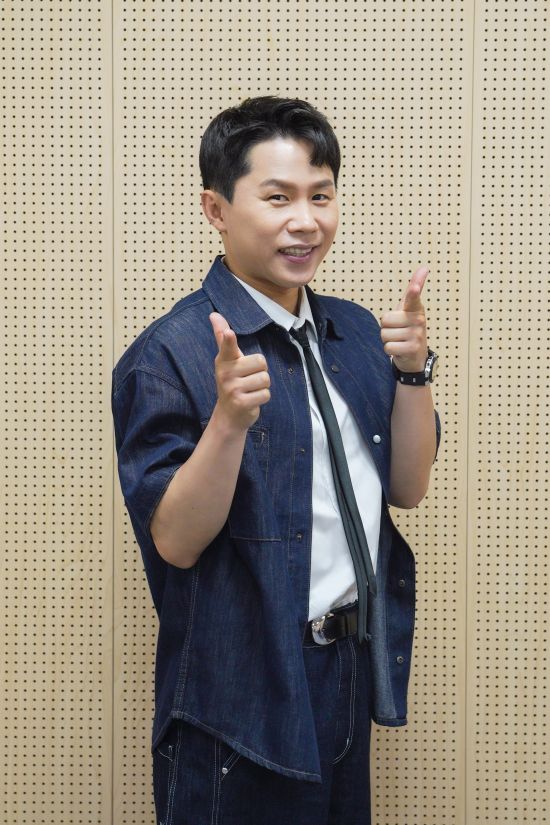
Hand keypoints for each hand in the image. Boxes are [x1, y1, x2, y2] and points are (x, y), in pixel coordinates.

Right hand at [209, 312, 270, 430]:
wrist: (228, 415)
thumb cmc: (231, 382)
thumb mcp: (227, 360)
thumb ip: (223, 338)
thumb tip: (214, 314)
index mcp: (224, 360)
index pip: (227, 347)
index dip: (228, 339)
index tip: (229, 334)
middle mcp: (226, 373)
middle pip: (261, 362)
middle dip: (260, 372)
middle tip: (248, 380)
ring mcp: (232, 389)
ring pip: (265, 379)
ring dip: (262, 386)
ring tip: (250, 390)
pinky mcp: (241, 403)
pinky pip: (266, 394)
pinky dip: (262, 398)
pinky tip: (251, 400)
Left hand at [379, 266, 429, 372]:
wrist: (416, 358)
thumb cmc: (409, 329)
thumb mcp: (410, 309)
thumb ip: (413, 289)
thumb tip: (424, 267)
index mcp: (416, 309)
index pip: (413, 298)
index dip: (413, 292)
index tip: (414, 287)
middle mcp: (418, 320)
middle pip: (385, 320)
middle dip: (386, 328)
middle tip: (398, 332)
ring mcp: (417, 335)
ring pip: (385, 334)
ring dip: (388, 340)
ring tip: (399, 341)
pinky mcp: (412, 349)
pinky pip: (388, 347)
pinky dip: (390, 350)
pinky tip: (400, 350)